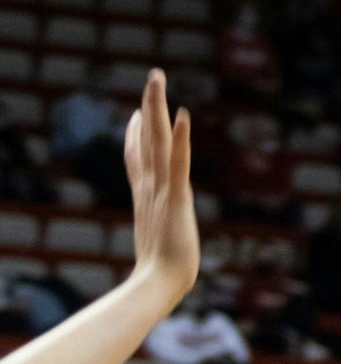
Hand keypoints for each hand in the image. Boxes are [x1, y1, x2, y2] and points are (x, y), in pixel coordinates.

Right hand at [123, 69, 197, 301]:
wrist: (159, 285)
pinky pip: (178, 161)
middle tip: (153, 78)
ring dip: (157, 108)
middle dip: (148, 107)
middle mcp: (150, 186)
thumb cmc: (161, 275)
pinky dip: (180, 138)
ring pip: (157, 140)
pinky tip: (182, 114)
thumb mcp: (158, 247)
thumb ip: (156, 238)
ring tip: (157, 79)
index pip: (138, 158)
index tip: (135, 114)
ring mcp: (161, 189)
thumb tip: (154, 250)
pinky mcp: (176, 196)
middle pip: (145, 139)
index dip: (135, 134)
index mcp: (146, 197)